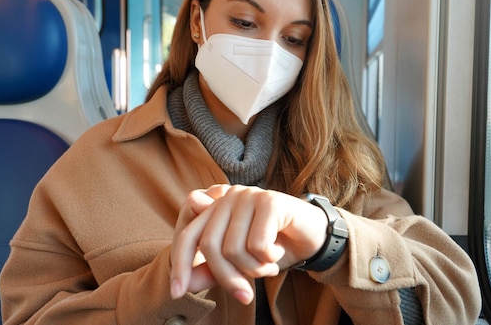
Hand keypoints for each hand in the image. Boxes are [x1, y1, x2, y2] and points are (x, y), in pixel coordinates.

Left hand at [169, 185, 328, 303]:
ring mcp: (248, 195)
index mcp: (216, 208)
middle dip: (227, 278)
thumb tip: (184, 285)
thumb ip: (211, 271)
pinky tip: (278, 251)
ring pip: (234, 249)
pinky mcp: (269, 201)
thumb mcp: (239, 264)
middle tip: (245, 294)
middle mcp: (228, 196)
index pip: (188, 236)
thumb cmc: (273, 248)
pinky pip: (257, 244)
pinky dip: (269, 258)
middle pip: (211, 247)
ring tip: (268, 265)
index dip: (180, 264)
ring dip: (254, 269)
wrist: (313, 237)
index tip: (176, 292)